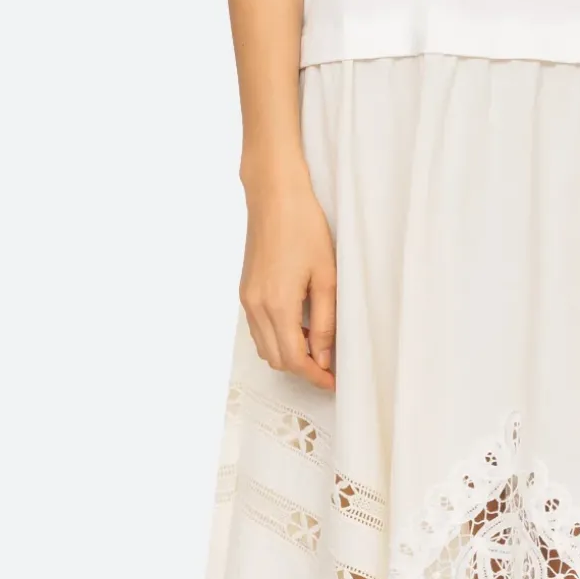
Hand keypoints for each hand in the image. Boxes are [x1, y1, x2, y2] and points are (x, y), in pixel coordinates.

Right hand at [238, 158, 336, 390]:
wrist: (274, 196)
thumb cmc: (305, 228)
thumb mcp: (326, 277)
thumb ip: (325, 322)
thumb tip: (324, 358)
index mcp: (277, 306)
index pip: (294, 360)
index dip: (315, 376)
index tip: (334, 382)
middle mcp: (255, 307)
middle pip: (277, 359)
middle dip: (303, 368)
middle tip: (331, 365)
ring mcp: (246, 299)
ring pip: (265, 347)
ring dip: (289, 353)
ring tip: (317, 342)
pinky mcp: (245, 290)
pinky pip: (258, 329)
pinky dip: (277, 337)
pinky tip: (299, 324)